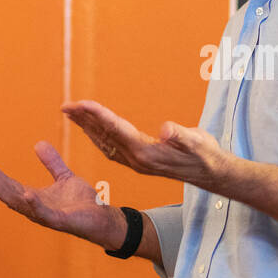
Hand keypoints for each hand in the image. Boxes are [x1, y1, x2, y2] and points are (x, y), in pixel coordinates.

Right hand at [0, 142, 122, 247]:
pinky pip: (44, 213)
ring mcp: (46, 216)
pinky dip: (34, 205)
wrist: (103, 219)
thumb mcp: (64, 177)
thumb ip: (51, 162)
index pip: (7, 183)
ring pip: (19, 204)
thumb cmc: (83, 203)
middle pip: (6, 191)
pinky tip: (26, 194)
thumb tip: (38, 143)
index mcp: (33, 197)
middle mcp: (34, 208)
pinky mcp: (61, 221)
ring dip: (2, 192)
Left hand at [61, 99, 230, 189]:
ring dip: (87, 128)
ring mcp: (136, 162)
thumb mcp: (197, 141)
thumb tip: (166, 130)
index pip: (116, 130)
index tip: (80, 103)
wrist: (212, 174)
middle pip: (104, 137)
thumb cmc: (206, 154)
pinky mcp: (139, 161)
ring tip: (72, 113)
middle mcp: (136, 159)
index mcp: (146, 153)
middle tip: (65, 106)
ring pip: (105, 143)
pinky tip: (92, 129)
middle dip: (84, 120)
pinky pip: (111, 148)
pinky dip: (98, 136)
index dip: (97, 115)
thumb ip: (181, 136)